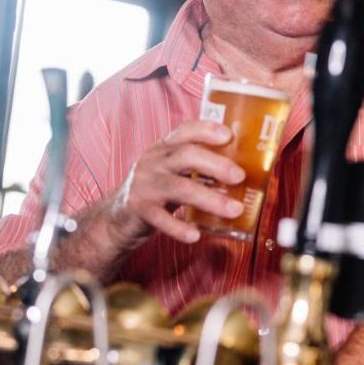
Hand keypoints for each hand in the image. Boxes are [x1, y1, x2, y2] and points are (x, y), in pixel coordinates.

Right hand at [108, 121, 246, 246]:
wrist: (117, 217)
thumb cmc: (157, 190)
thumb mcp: (173, 170)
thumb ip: (198, 167)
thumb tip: (245, 170)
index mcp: (164, 147)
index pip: (185, 130)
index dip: (207, 129)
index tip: (229, 135)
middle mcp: (153, 161)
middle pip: (185, 155)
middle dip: (215, 164)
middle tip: (240, 176)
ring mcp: (144, 184)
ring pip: (178, 187)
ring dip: (209, 198)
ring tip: (234, 209)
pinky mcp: (139, 209)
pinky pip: (161, 219)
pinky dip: (180, 227)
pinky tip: (197, 234)